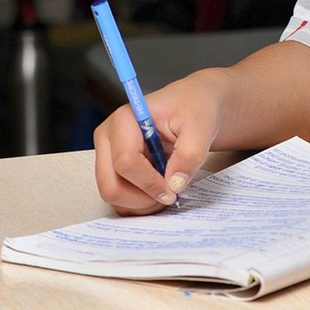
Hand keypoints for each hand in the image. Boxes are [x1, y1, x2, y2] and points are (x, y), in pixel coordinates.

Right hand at [93, 70, 227, 215]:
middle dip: (141, 199)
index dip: (150, 183)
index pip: (126, 162)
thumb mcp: (201, 125)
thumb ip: (190, 153)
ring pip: (113, 195)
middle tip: (170, 196)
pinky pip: (119, 198)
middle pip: (110, 185)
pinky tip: (161, 191)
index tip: (174, 190)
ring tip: (169, 191)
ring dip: (141, 203)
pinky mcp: (113, 169)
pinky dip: (139, 203)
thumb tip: (174, 184)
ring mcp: (108, 155)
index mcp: (124, 120)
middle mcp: (108, 138)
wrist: (194, 105)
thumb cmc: (194, 108)